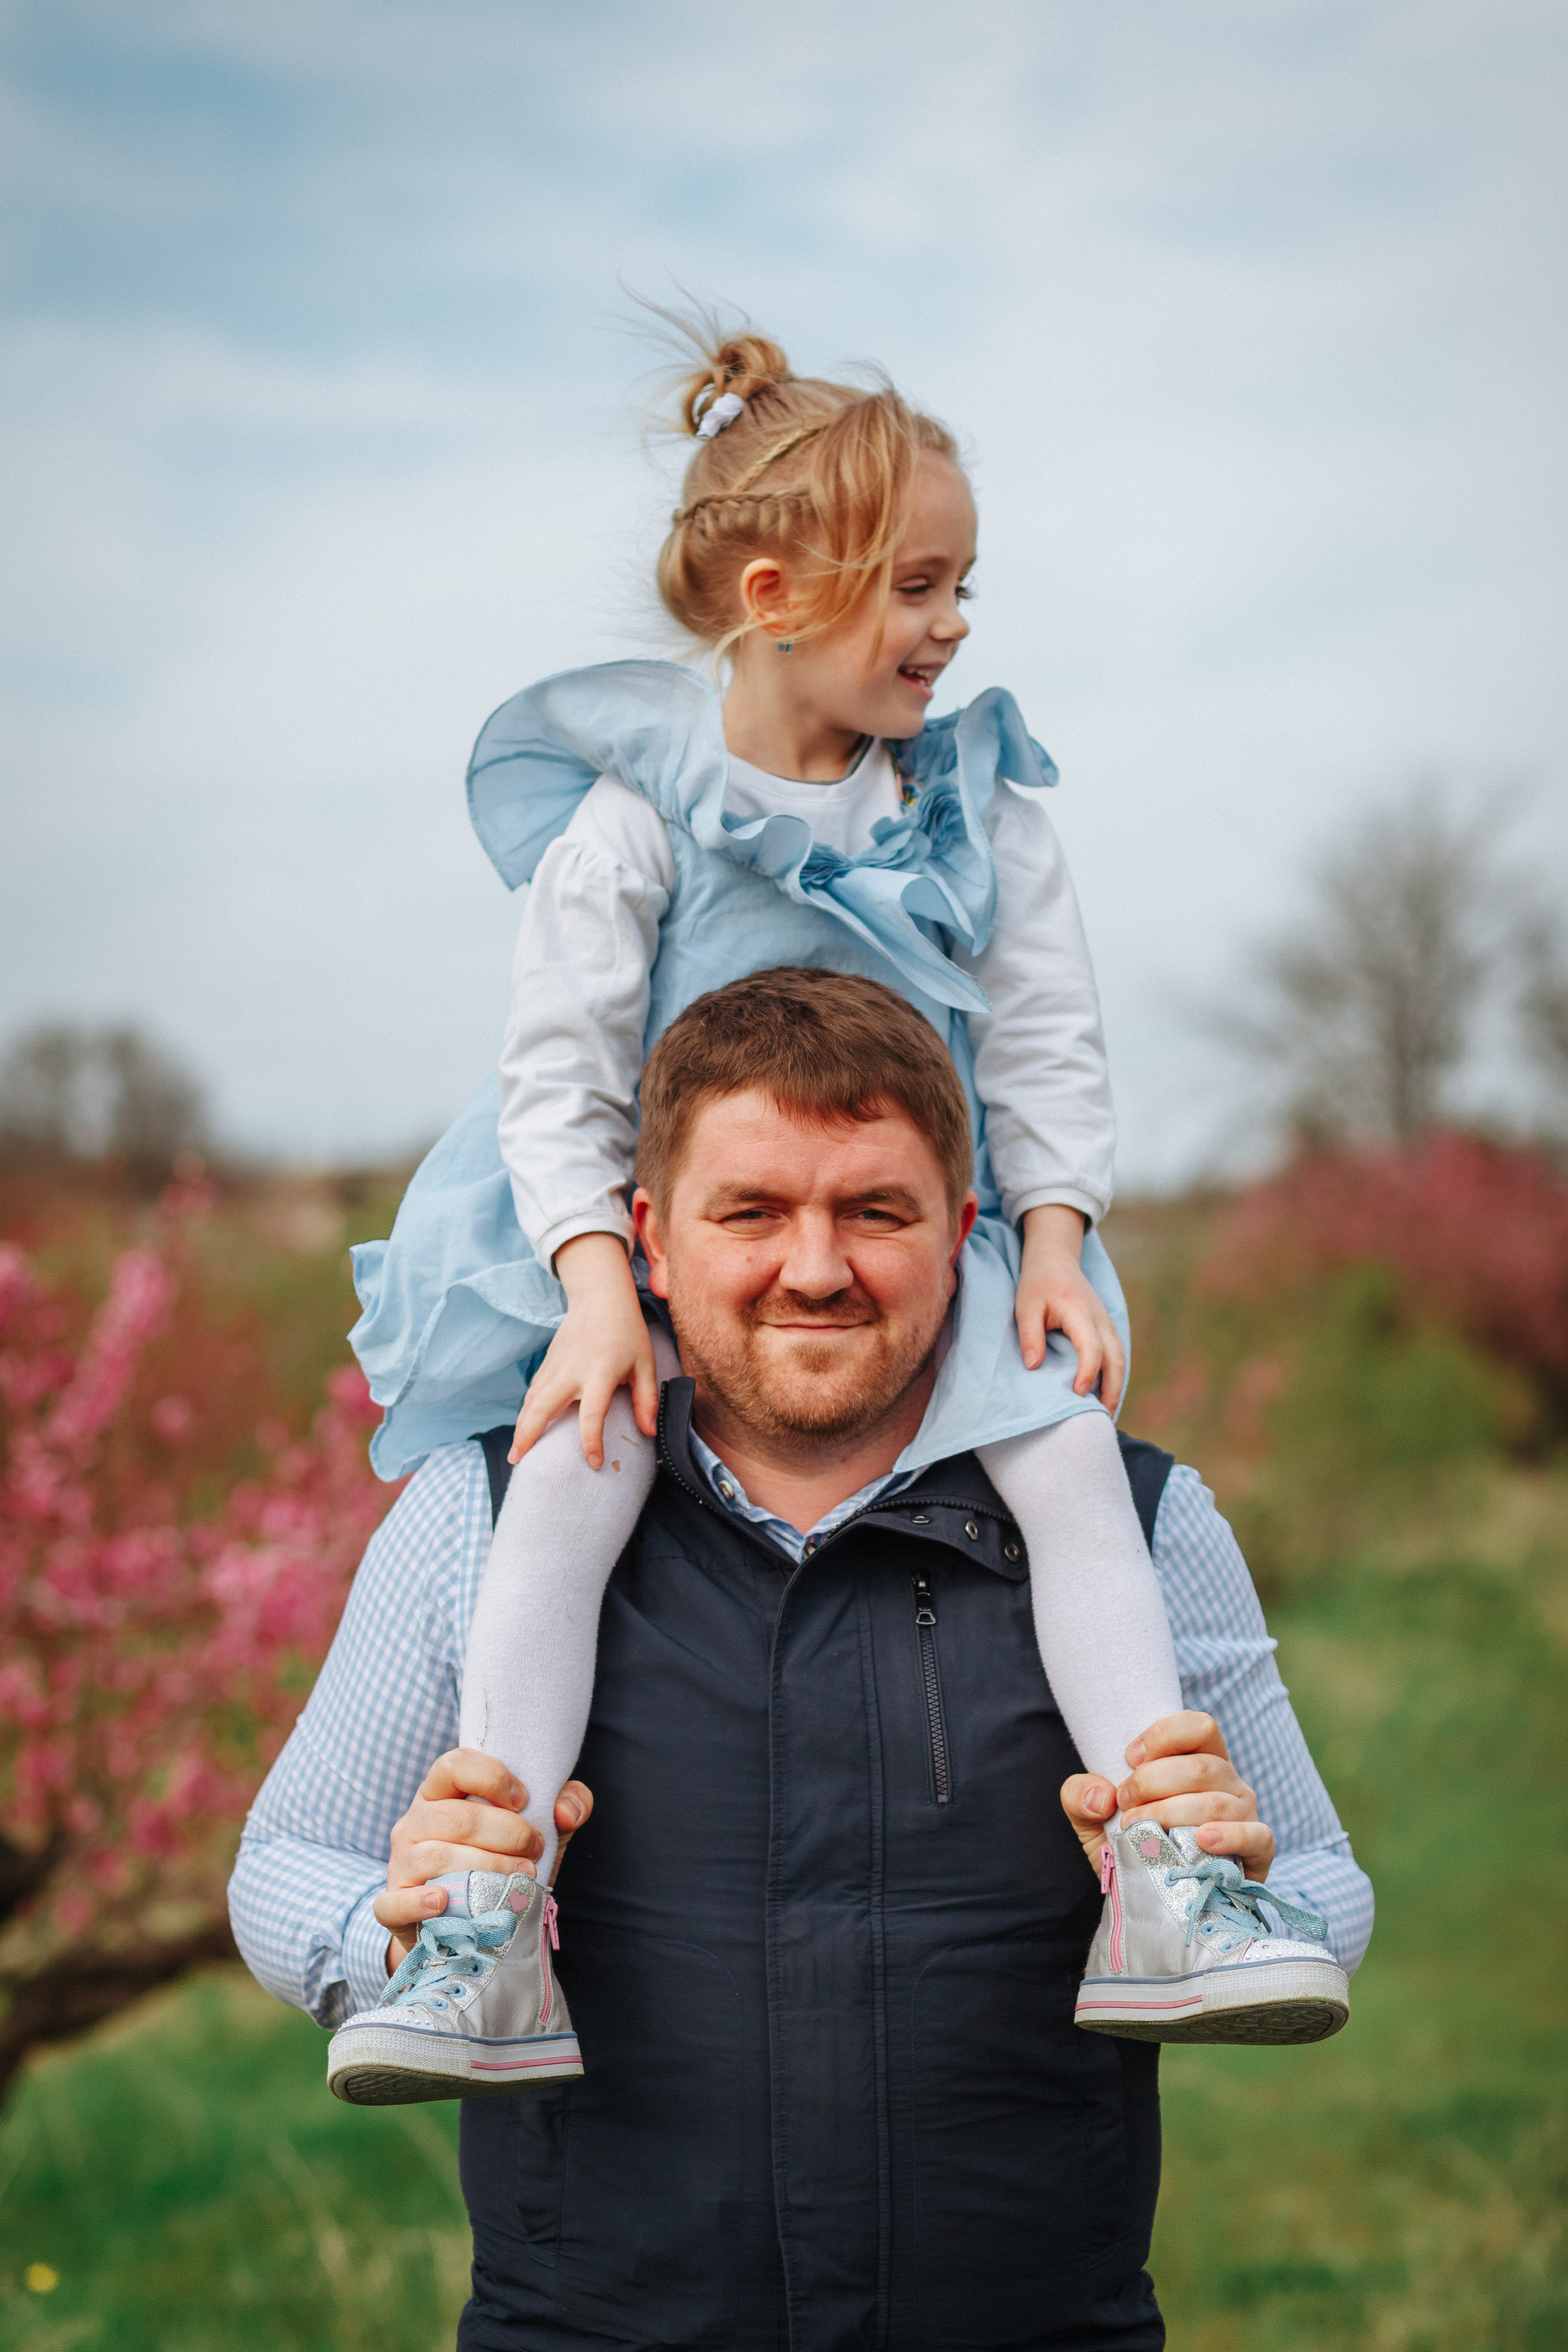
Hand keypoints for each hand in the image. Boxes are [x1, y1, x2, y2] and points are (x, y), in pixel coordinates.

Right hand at [374, 1748, 593, 1968]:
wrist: (458, 1922)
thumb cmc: (498, 1862)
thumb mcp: (534, 1828)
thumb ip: (565, 1804)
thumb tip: (568, 1810)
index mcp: (440, 1793)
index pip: (454, 1765)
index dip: (492, 1777)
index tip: (523, 1800)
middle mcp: (415, 1822)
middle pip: (457, 1817)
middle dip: (507, 1833)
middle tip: (535, 1850)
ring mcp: (401, 1863)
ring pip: (437, 1857)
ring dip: (487, 1868)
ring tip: (520, 1878)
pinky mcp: (392, 1903)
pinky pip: (395, 1902)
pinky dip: (419, 1903)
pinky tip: (444, 1903)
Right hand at [511, 1232, 656, 1468]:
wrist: (601, 1297)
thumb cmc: (628, 1332)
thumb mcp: (645, 1364)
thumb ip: (647, 1399)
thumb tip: (650, 1432)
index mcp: (600, 1373)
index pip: (592, 1414)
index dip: (591, 1441)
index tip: (593, 1463)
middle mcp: (572, 1370)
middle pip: (542, 1407)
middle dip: (528, 1435)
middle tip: (518, 1461)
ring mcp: (556, 1365)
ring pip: (531, 1399)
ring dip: (521, 1425)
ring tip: (516, 1452)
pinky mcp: (548, 1361)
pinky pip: (533, 1390)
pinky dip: (526, 1409)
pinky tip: (525, 1426)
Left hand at [1015, 1204, 1124, 1411]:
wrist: (1055, 1259)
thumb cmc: (1037, 1284)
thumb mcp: (1025, 1305)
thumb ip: (1029, 1335)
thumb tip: (1034, 1366)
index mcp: (1079, 1311)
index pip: (1091, 1347)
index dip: (1087, 1372)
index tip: (1078, 1393)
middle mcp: (1099, 1318)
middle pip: (1116, 1358)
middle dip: (1112, 1389)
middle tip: (1102, 1418)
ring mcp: (1106, 1322)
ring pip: (1120, 1358)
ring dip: (1116, 1386)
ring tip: (1106, 1413)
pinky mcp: (1106, 1327)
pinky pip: (1117, 1354)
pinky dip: (1115, 1375)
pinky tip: (1105, 1393)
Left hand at [1060, 1710, 1274, 1884]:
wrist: (1150, 1901)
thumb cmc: (1130, 1845)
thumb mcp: (1093, 1819)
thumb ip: (1080, 1795)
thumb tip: (1100, 1796)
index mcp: (1199, 1759)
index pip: (1199, 1727)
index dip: (1164, 1736)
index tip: (1128, 1759)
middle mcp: (1228, 1782)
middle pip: (1202, 1766)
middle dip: (1154, 1783)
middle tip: (1125, 1806)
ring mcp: (1246, 1815)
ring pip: (1219, 1802)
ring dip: (1173, 1813)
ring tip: (1142, 1830)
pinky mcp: (1258, 1852)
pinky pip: (1258, 1836)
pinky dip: (1231, 1836)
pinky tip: (1203, 1840)